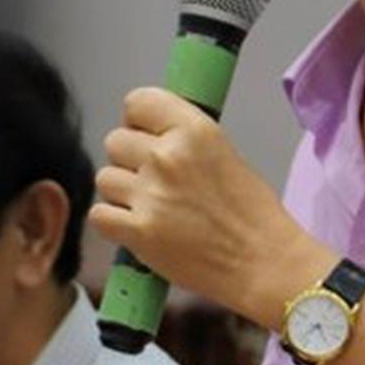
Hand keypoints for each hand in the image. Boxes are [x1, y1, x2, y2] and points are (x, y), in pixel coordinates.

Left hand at [91, 87, 324, 321]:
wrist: (264, 262)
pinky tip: (136, 227)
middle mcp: (167, 157)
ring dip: (122, 192)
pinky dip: (113, 223)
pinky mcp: (139, 231)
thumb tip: (149, 135)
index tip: (145, 135)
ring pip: (105, 178)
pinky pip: (99, 215)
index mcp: (194, 130)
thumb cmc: (253, 213)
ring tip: (150, 207)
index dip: (138, 121)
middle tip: (152, 180)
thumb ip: (184, 140)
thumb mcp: (225, 153)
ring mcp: (150, 194)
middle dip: (129, 159)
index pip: (137, 102)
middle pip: (115, 141)